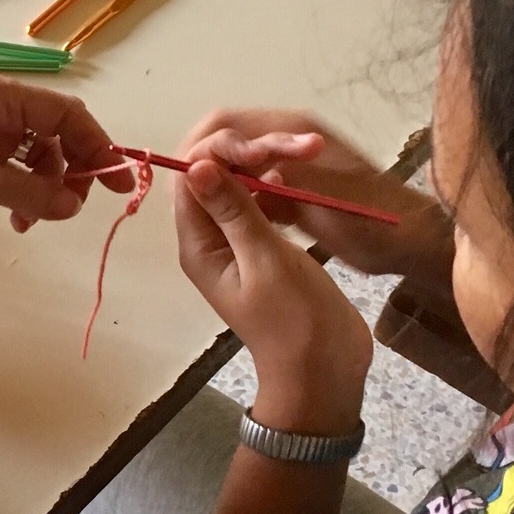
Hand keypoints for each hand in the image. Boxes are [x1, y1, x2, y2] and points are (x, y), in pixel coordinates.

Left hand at [0, 72, 133, 233]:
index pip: (66, 115)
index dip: (97, 145)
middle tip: (70, 209)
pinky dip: (28, 199)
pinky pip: (21, 177)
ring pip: (43, 161)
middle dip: (72, 172)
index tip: (117, 181)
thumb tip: (71, 206)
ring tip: (32, 221)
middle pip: (60, 137)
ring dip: (48, 191)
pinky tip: (19, 220)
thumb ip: (22, 191)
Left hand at [174, 132, 371, 434]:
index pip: (190, 178)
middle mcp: (210, 241)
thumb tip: (196, 165)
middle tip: (297, 143)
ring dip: (268, 162)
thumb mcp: (263, 260)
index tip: (264, 144)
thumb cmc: (293, 321)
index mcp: (198, 246)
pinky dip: (278, 183)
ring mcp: (238, 244)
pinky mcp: (264, 247)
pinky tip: (302, 170)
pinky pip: (260, 202)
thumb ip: (233, 211)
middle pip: (212, 176)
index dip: (219, 150)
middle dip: (247, 150)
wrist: (324, 370)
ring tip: (308, 147)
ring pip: (240, 185)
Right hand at [177, 109, 449, 277]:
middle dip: (205, 168)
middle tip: (196, 206)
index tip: (192, 187)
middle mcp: (288, 135)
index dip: (200, 152)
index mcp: (293, 131)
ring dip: (220, 185)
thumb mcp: (316, 204)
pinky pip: (252, 183)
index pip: (223, 125)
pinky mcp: (294, 182)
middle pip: (223, 138)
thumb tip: (206, 170)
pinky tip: (238, 224)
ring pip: (235, 163)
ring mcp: (290, 158)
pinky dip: (240, 199)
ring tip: (213, 217)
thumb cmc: (371, 224)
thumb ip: (261, 185)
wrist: (410, 240)